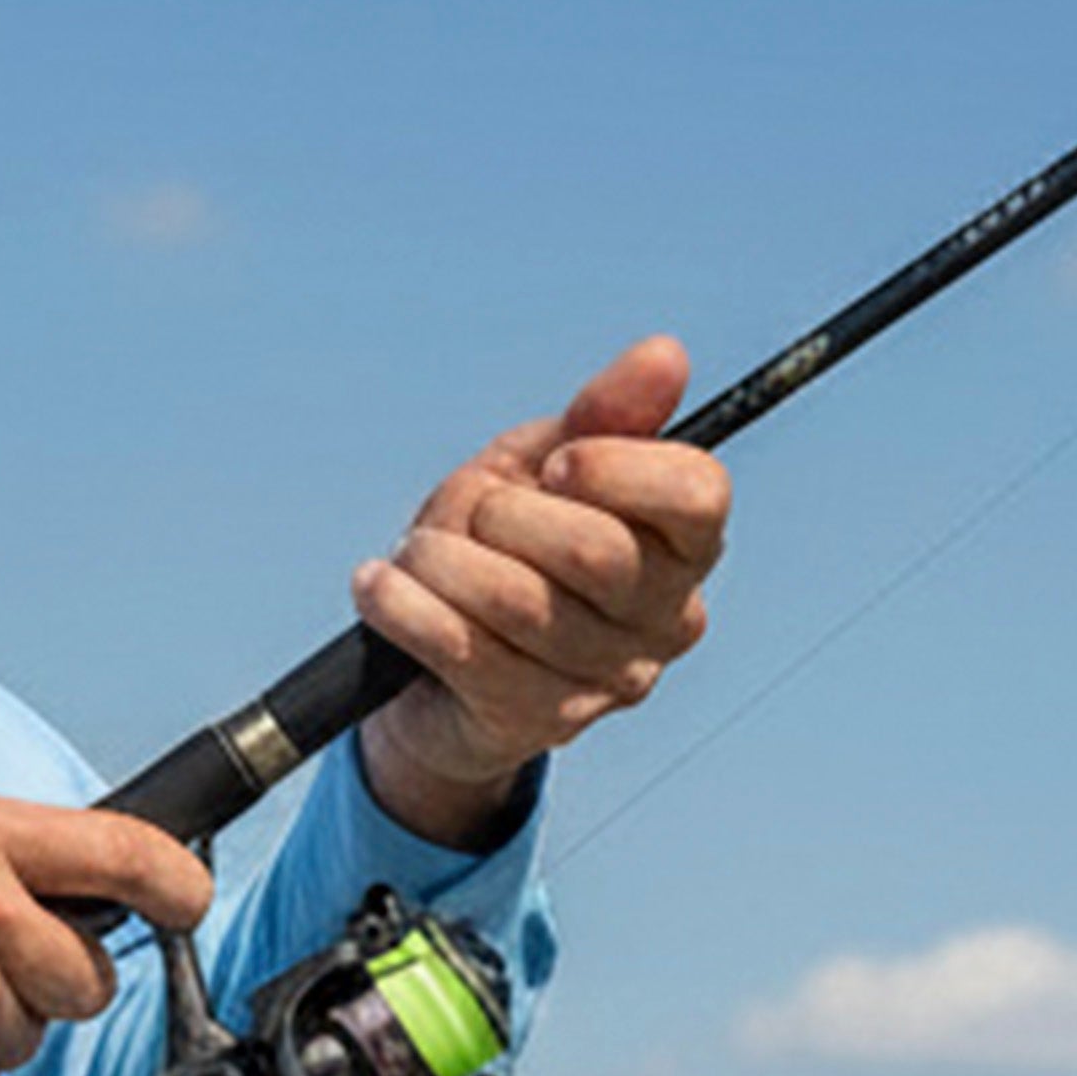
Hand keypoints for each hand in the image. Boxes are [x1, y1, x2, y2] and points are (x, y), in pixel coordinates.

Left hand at [350, 335, 729, 848]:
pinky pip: (463, 649)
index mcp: (686, 547)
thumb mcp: (542, 465)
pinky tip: (379, 588)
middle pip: (596, 551)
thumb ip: (604, 414)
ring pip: (519, 602)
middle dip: (503, 515)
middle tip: (468, 512)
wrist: (434, 664)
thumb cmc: (501, 547)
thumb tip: (666, 354)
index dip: (616, 468)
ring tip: (415, 552)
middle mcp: (666, 620)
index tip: (555, 464)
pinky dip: (404, 606)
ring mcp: (606, 682)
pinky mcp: (536, 722)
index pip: (697, 495)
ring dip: (441, 560)